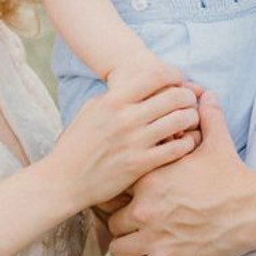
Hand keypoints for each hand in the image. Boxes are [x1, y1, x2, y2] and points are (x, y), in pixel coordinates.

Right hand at [48, 59, 199, 210]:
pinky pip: (177, 148)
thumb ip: (115, 96)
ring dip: (191, 118)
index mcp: (113, 100)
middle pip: (173, 96)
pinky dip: (187, 142)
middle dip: (188, 96)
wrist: (65, 180)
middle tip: (190, 101)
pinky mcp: (141, 164)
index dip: (174, 75)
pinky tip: (186, 142)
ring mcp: (134, 142)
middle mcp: (125, 118)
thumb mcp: (91, 110)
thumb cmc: (76, 144)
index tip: (179, 81)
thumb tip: (139, 86)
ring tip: (190, 120)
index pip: (155, 76)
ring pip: (180, 120)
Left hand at [106, 91, 254, 255]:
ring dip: (122, 252)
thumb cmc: (232, 177)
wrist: (252, 209)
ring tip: (129, 253)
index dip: (115, 197)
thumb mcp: (216, 142)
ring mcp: (154, 238)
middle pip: (112, 222)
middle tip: (126, 230)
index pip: (114, 189)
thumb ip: (206, 117)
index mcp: (150, 179)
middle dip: (119, 226)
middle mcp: (145, 208)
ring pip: (118, 249)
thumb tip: (206, 94)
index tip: (119, 201)